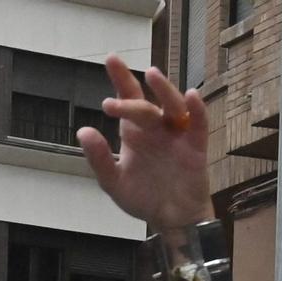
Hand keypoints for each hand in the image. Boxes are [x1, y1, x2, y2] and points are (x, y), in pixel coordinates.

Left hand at [78, 56, 213, 230]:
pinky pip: (198, 123)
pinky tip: (190, 96)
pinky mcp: (195, 146)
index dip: (121, 79)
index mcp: (135, 133)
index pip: (128, 98)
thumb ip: (99, 158)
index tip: (111, 59)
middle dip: (130, 98)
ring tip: (152, 76)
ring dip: (163, 90)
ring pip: (172, 106)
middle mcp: (156, 129)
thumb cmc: (143, 197)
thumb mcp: (114, 182)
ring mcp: (176, 135)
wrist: (170, 220)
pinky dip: (196, 109)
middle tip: (112, 104)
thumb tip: (83, 130)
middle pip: (145, 105)